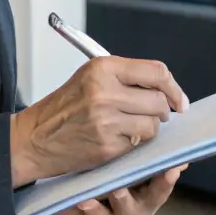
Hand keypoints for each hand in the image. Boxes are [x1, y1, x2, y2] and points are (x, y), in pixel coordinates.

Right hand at [10, 56, 187, 186]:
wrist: (36, 137)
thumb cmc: (65, 106)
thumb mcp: (91, 77)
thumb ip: (126, 77)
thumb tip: (166, 89)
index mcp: (102, 68)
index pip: (156, 72)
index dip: (173, 88)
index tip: (179, 100)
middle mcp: (104, 92)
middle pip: (159, 101)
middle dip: (163, 111)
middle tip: (155, 115)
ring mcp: (106, 121)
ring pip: (152, 125)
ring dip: (149, 129)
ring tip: (132, 127)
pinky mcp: (106, 146)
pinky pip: (138, 144)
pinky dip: (135, 143)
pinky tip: (119, 139)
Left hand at [58, 165, 188, 214]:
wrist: (86, 181)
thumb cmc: (119, 167)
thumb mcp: (134, 160)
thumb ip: (151, 156)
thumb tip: (177, 152)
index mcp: (146, 198)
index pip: (159, 192)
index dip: (164, 183)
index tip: (169, 170)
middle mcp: (130, 213)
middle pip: (133, 214)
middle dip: (125, 203)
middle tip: (118, 190)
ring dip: (97, 213)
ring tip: (87, 200)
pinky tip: (70, 202)